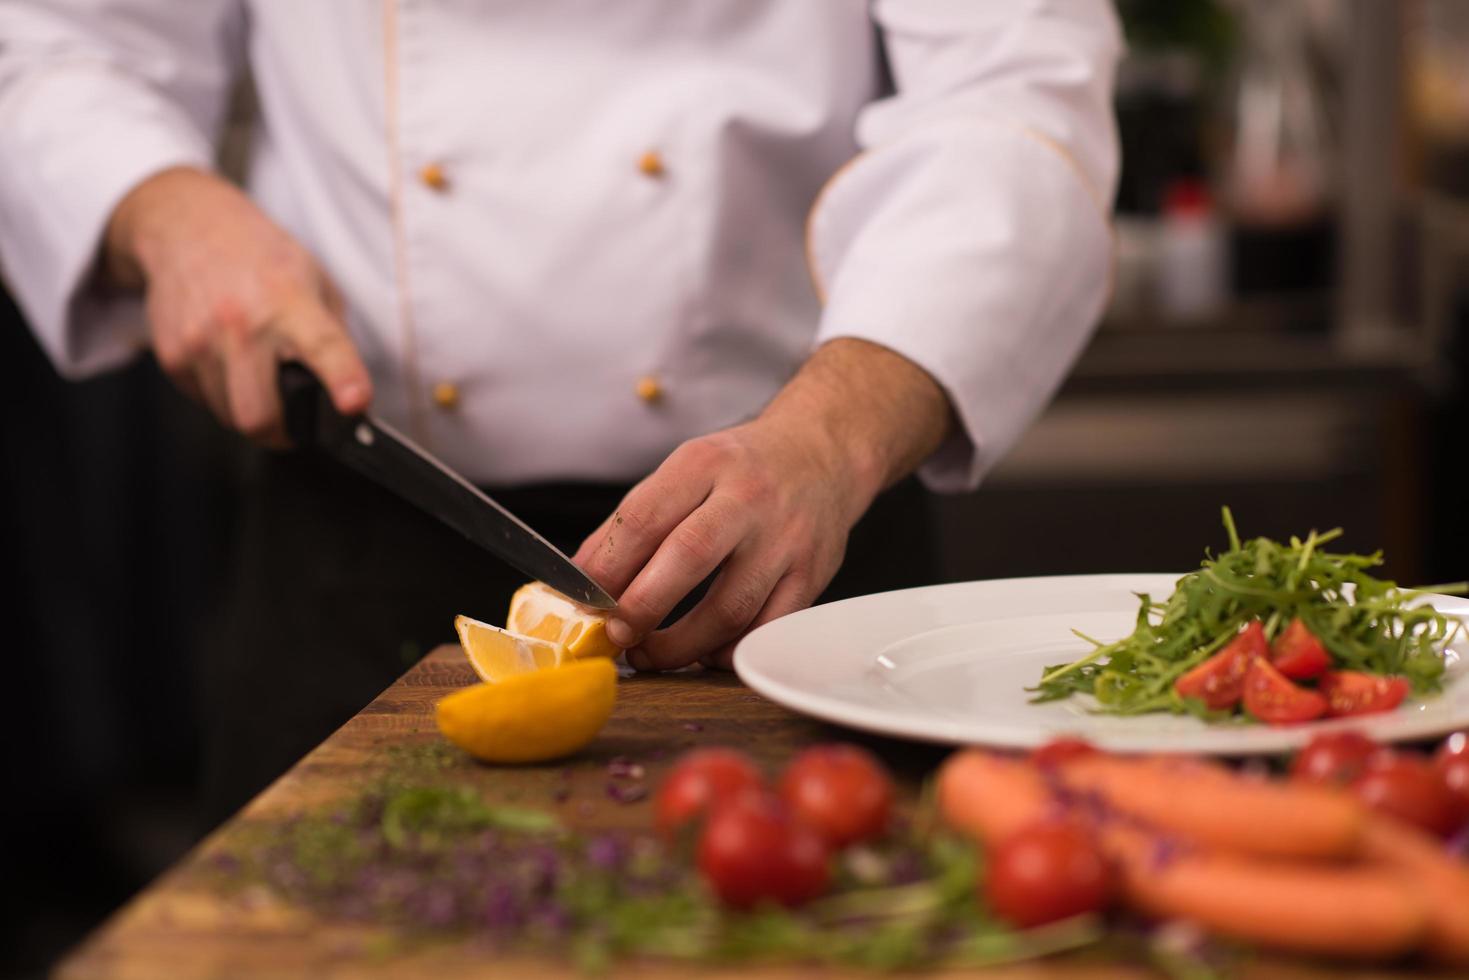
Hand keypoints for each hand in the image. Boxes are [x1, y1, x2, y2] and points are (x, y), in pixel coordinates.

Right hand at [106, 166, 370, 443]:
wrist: (188, 228)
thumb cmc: (261, 258)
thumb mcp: (315, 281)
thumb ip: (333, 336)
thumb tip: (347, 394)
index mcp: (291, 300)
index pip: (324, 347)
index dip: (344, 380)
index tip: (355, 404)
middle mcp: (243, 322)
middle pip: (259, 415)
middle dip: (281, 432)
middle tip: (293, 424)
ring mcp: (201, 340)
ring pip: (230, 417)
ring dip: (250, 412)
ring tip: (258, 380)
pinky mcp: (171, 354)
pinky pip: (204, 401)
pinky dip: (221, 396)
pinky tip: (229, 365)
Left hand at [574, 338, 952, 670]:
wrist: (822, 454)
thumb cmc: (741, 470)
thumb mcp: (685, 470)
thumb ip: (635, 521)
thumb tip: (583, 576)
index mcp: (705, 464)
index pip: (646, 516)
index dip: (608, 566)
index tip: (582, 602)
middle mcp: (748, 497)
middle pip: (689, 557)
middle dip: (643, 606)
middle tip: (615, 636)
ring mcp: (785, 538)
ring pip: (732, 606)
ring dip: (683, 644)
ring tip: (651, 654)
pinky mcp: (813, 574)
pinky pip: (768, 627)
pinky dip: (730, 651)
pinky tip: (705, 653)